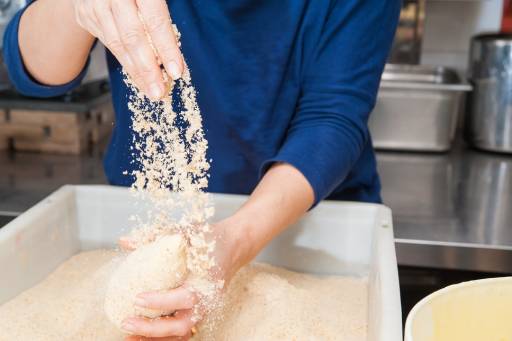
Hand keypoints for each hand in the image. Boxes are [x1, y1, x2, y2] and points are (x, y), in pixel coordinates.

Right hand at [72, 0, 183, 99]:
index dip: (166, 47)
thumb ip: (162, 12)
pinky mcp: (85, 15)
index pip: (155, 20)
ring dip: (137, 72)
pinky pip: (109, 44)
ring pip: (118, 44)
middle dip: (148, 69)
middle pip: (132, 36)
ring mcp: (94, 5)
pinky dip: (126, 63)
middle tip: (160, 91)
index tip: (177, 71)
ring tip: (152, 90)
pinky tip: (139, 77)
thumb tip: (175, 51)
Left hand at [118, 217, 247, 339]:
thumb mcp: (186, 233)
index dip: (161, 301)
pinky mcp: (197, 314)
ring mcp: (203, 310)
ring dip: (154, 338)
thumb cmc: (208, 239)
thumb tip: (125, 241)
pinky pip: (180, 332)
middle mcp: (207, 301)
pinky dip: (161, 337)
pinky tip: (139, 335)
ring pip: (180, 334)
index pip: (185, 297)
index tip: (138, 297)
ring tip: (128, 335)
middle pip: (182, 325)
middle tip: (126, 322)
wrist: (231, 246)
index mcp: (208, 281)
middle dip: (153, 329)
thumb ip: (157, 238)